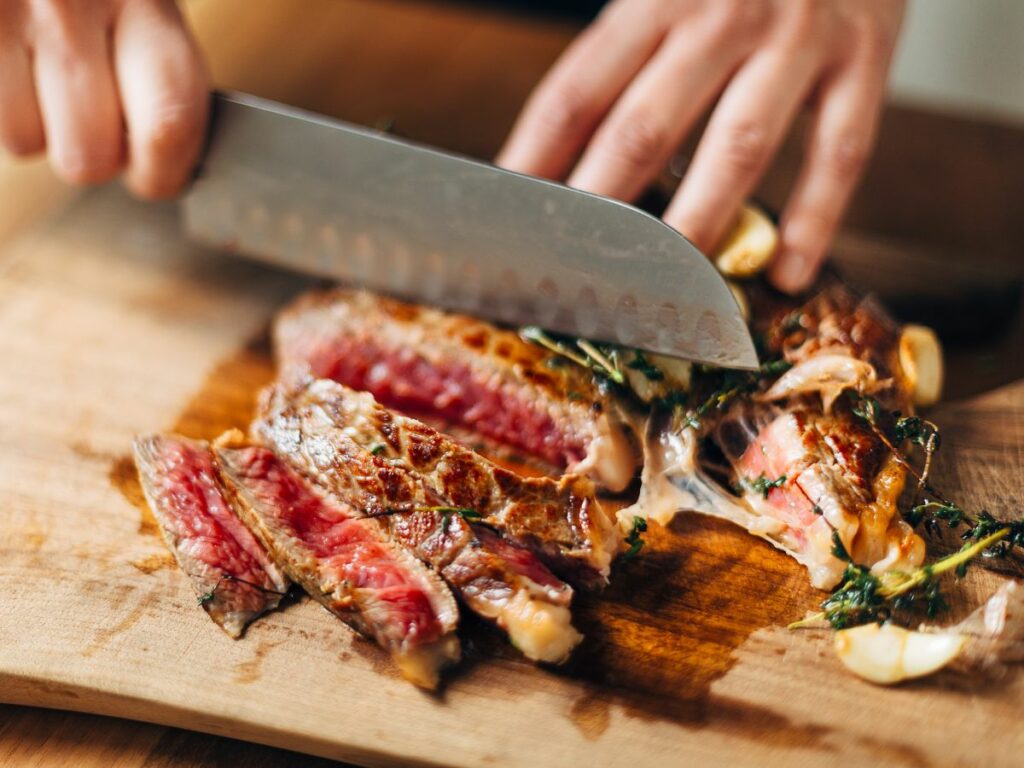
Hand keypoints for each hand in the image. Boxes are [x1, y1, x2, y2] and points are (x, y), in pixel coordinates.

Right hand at [0, 0, 207, 198]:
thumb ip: (165, 72)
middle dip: (93, 150)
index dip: (164, 172)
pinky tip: (9, 60)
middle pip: (89, 156)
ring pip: (23, 142)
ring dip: (33, 124)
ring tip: (37, 68)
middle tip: (90, 110)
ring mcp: (5, 11)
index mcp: (142, 1)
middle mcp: (68, 6)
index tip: (157, 175)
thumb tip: (171, 154)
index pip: (169, 126)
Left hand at [498, 0, 905, 292]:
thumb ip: (619, 58)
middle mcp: (722, 14)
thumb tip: (554, 158)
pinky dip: (814, 218)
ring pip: (738, 147)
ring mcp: (797, 37)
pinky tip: (786, 276)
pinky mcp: (865, 57)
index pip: (577, 93)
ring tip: (671, 288)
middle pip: (645, 127)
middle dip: (604, 208)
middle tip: (578, 272)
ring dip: (700, 223)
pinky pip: (840, 150)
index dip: (536, 161)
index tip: (514, 220)